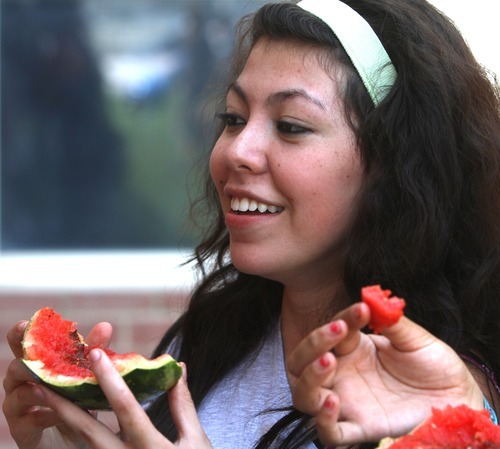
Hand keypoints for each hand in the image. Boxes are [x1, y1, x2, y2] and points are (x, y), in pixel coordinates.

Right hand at [2, 319, 111, 448]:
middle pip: (14, 367)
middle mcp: (21, 383)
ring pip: (18, 393)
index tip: (26, 324)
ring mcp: (18, 407)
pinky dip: (45, 414)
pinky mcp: (23, 430)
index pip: (21, 344)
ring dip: (34, 388)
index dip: (20, 334)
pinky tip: (59, 412)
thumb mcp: (87, 374)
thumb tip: (106, 325)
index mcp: (35, 363)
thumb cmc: (78, 399)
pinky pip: (29, 420)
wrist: (78, 437)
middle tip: (34, 358)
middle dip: (25, 361)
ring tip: (45, 387)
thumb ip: (94, 350)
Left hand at [33, 349, 211, 448]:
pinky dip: (76, 438)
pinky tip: (68, 421)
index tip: (95, 354)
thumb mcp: (195, 439)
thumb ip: (182, 404)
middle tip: (44, 380)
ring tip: (48, 397)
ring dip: (65, 421)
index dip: (110, 380)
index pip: (126, 408)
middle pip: (90, 431)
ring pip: (83, 446)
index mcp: (151, 448)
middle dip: (65, 405)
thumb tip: (178, 366)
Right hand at [287, 303, 483, 445]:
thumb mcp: (416, 339)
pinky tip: (333, 403)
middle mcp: (344, 374)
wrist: (457, 400)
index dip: (342, 318)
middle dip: (312, 343)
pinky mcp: (360, 428)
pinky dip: (323, 420)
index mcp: (354, 349)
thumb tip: (373, 300)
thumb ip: (393, 321)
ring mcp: (348, 402)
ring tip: (329, 361)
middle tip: (337, 330)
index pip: (332, 331)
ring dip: (309, 376)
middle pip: (303, 361)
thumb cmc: (435, 367)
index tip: (363, 309)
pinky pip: (328, 433)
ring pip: (305, 394)